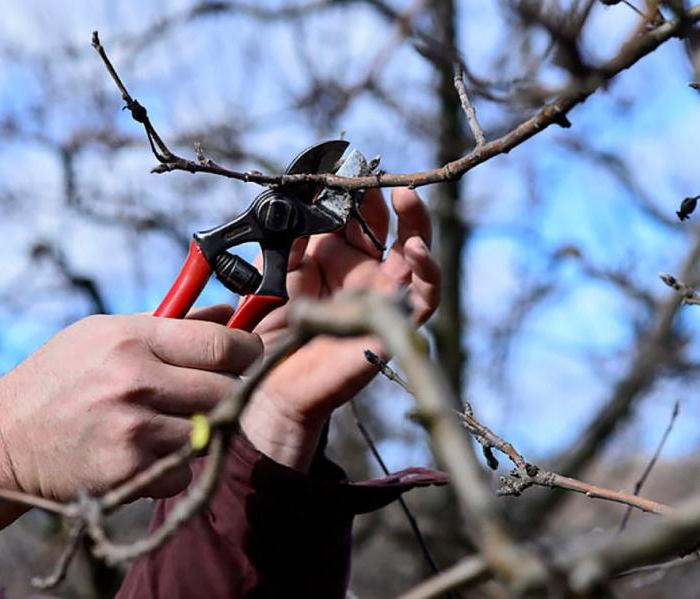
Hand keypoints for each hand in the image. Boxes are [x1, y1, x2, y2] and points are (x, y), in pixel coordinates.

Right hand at [0, 306, 261, 535]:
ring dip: (204, 430)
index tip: (249, 357)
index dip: (249, 352)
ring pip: (211, 432)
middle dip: (231, 393)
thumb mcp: (105, 334)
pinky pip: (184, 470)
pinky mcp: (128, 472)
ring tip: (173, 421)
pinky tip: (147, 452)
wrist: (2, 440)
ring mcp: (133, 429)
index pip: (222, 345)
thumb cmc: (58, 378)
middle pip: (226, 390)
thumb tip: (230, 313)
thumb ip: (171, 325)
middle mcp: (136, 381)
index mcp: (132, 338)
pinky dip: (175, 465)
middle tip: (215, 394)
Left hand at [241, 188, 440, 470]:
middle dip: (382, 198)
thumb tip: (299, 196)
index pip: (354, 214)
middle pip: (388, 227)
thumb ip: (289, 236)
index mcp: (335, 257)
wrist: (271, 379)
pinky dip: (428, 272)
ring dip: (416, 223)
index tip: (344, 164)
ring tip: (405, 197)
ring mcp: (382, 296)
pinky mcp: (395, 323)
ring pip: (417, 254)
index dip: (352, 190)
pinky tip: (416, 249)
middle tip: (371, 176)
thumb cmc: (272, 327)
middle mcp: (363, 272)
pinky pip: (425, 298)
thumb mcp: (275, 270)